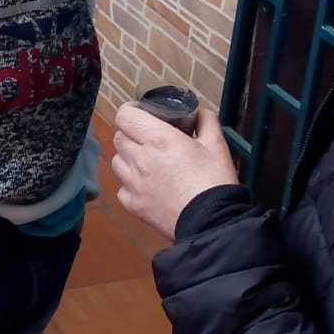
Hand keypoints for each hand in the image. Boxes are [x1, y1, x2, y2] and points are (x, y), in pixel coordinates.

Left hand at [113, 103, 238, 241]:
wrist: (211, 223)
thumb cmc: (214, 182)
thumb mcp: (217, 144)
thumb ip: (206, 122)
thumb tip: (199, 114)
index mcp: (158, 139)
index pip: (125, 115)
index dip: (132, 110)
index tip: (143, 114)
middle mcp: (139, 159)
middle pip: (119, 137)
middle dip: (132, 133)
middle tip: (150, 138)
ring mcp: (133, 184)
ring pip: (116, 161)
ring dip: (128, 158)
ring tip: (147, 162)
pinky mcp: (133, 205)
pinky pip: (122, 188)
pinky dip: (130, 184)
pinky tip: (148, 186)